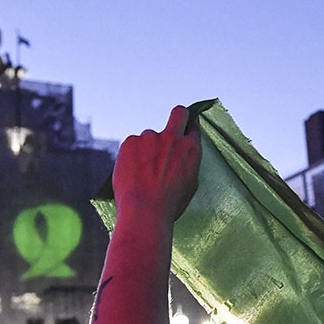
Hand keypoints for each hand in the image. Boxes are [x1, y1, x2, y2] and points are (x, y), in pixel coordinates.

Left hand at [111, 105, 200, 222]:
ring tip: (141, 173)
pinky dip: (131, 156)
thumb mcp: (190, 185)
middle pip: (179, 113)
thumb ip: (186, 165)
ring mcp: (150, 137)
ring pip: (149, 137)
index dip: (188, 128)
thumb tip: (181, 161)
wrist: (144, 211)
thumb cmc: (168, 205)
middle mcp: (172, 138)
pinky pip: (132, 145)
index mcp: (190, 149)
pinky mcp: (130, 141)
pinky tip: (131, 174)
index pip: (193, 127)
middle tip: (170, 132)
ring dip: (146, 149)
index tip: (184, 130)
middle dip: (178, 116)